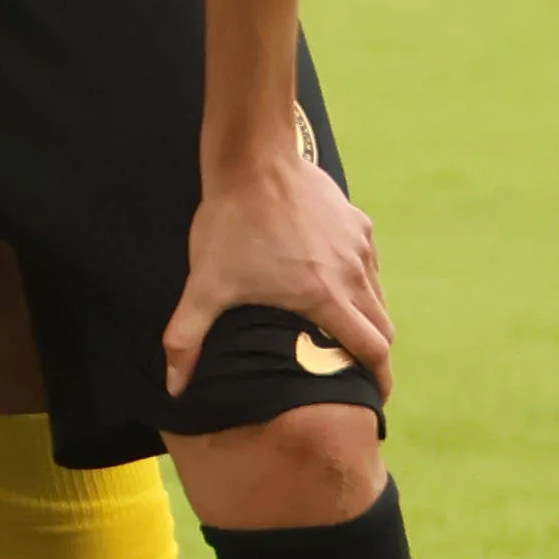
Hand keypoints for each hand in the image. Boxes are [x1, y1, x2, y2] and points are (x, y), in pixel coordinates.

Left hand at [168, 134, 391, 398]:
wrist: (252, 160)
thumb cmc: (229, 225)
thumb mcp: (205, 285)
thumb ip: (187, 338)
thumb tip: (175, 384)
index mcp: (326, 296)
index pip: (372, 350)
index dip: (379, 379)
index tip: (373, 398)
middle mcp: (354, 274)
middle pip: (383, 327)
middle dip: (375, 354)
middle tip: (355, 369)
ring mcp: (360, 246)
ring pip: (379, 295)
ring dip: (368, 317)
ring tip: (343, 331)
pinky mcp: (359, 223)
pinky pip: (370, 263)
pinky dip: (362, 282)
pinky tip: (334, 282)